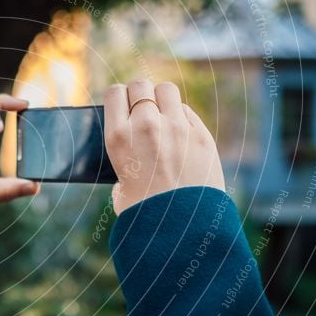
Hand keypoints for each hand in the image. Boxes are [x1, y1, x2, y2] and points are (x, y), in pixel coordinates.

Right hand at [103, 79, 225, 214]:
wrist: (180, 230)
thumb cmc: (144, 213)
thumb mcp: (118, 185)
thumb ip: (122, 159)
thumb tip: (129, 151)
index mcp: (118, 138)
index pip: (114, 93)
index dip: (118, 97)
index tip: (121, 105)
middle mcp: (145, 126)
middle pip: (140, 85)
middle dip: (139, 94)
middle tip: (142, 109)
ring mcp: (176, 128)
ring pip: (167, 90)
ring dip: (162, 99)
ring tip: (163, 115)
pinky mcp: (201, 135)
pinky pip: (187, 112)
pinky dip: (182, 118)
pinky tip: (180, 135)